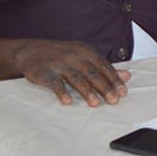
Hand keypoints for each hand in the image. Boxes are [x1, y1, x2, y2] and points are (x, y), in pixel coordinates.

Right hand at [12, 40, 130, 106]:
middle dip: (104, 87)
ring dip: (87, 92)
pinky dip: (62, 92)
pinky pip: (55, 83)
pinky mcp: (45, 72)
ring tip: (96, 104)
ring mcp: (59, 64)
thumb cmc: (62, 55)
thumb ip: (104, 67)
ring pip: (76, 79)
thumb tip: (127, 75)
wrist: (29, 51)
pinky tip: (68, 102)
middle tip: (114, 101)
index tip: (123, 92)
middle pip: (92, 73)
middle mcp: (74, 56)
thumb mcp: (84, 56)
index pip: (104, 66)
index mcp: (86, 52)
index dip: (114, 80)